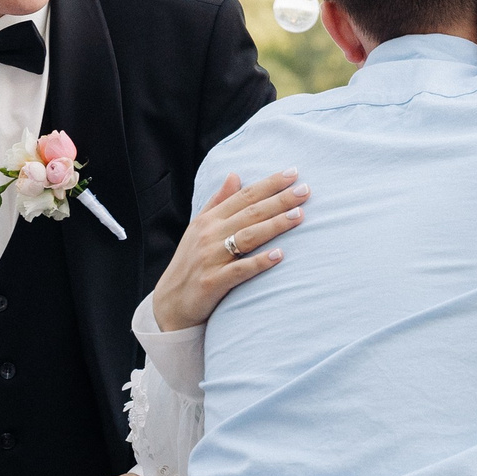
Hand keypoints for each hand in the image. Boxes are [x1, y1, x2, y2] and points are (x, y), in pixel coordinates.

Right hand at [151, 171, 305, 331]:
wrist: (171, 302)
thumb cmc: (190, 262)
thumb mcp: (198, 228)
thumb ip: (218, 201)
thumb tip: (234, 175)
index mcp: (208, 220)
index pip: (243, 196)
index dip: (268, 184)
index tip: (293, 173)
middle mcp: (209, 235)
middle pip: (250, 213)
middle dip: (279, 200)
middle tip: (305, 190)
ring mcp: (211, 258)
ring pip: (248, 237)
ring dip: (274, 225)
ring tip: (299, 215)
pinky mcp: (213, 282)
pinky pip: (240, 270)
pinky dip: (259, 262)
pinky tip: (280, 255)